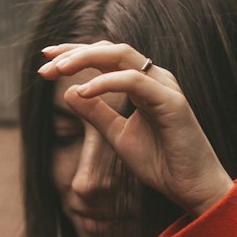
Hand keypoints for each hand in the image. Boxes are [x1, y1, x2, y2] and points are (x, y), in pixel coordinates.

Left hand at [38, 41, 232, 217]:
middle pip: (110, 49)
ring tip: (58, 70)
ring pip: (121, 56)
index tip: (46, 59)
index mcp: (143, 83)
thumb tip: (69, 92)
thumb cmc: (161, 163)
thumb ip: (96, 114)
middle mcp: (155, 78)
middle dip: (74, 52)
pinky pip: (134, 81)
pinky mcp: (171, 102)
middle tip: (45, 63)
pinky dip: (106, 82)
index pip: (105, 56)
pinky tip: (83, 91)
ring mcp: (165, 86)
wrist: (191, 188)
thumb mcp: (117, 136)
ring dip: (86, 59)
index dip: (75, 54)